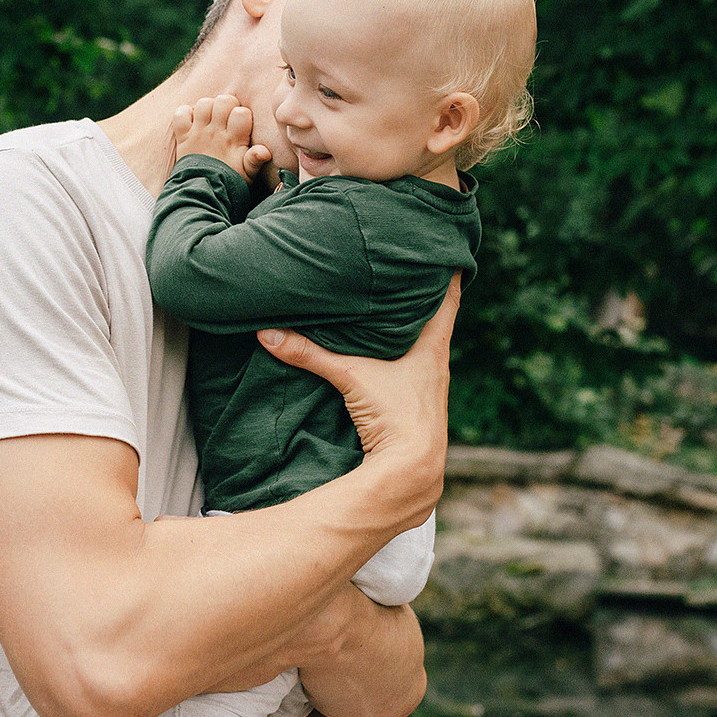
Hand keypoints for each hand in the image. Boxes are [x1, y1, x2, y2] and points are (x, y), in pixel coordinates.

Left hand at [169, 94, 272, 182]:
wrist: (204, 195)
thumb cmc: (229, 184)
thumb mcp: (248, 175)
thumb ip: (256, 160)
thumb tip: (264, 151)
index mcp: (234, 141)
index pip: (241, 112)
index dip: (243, 114)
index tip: (241, 125)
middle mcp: (215, 133)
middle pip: (223, 100)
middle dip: (227, 104)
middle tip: (226, 117)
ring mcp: (198, 133)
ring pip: (203, 103)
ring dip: (208, 107)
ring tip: (211, 118)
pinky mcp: (183, 137)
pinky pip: (180, 114)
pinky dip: (184, 113)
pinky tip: (192, 121)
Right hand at [257, 272, 461, 468]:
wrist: (412, 470)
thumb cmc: (397, 417)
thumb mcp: (351, 377)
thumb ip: (310, 354)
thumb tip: (268, 333)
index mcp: (433, 346)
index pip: (448, 295)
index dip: (447, 269)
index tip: (442, 247)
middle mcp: (437, 363)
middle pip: (435, 317)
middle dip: (421, 294)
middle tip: (405, 266)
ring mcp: (428, 386)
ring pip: (422, 345)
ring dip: (409, 328)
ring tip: (389, 303)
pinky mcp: (415, 407)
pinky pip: (410, 370)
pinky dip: (399, 357)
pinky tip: (382, 356)